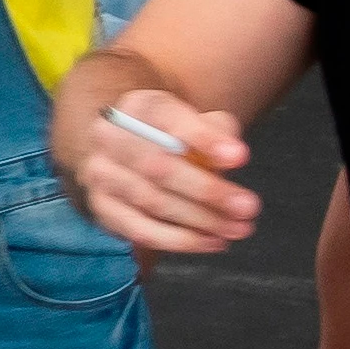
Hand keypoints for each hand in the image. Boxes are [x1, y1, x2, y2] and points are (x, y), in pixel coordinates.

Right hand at [70, 87, 258, 251]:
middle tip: (248, 207)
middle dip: (207, 191)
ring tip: (237, 228)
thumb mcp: (199, 122)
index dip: (203, 139)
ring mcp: (101, 173)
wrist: (133, 150)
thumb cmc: (177, 138)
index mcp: (138, 107)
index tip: (240, 158)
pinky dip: (179, 240)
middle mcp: (109, 136)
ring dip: (200, 220)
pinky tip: (211, 241)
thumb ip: (218, 131)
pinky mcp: (102, 207)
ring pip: (152, 201)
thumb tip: (233, 155)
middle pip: (157, 167)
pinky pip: (140, 230)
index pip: (168, 118)